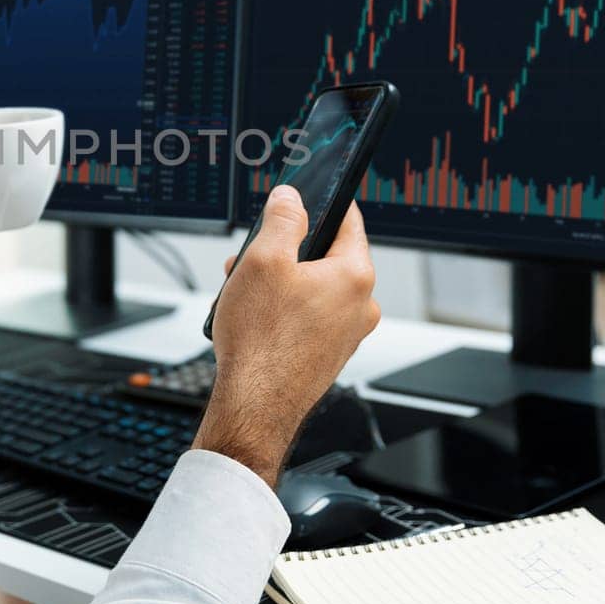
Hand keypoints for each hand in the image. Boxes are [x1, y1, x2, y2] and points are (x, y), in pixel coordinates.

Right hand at [192, 185, 379, 487]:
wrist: (256, 405)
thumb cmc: (262, 341)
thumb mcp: (263, 259)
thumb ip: (282, 218)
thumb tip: (291, 198)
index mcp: (354, 276)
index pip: (347, 220)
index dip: (320, 203)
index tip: (302, 198)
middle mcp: (360, 306)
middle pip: (324, 256)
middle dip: (285, 251)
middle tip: (252, 257)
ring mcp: (347, 333)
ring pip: (313, 288)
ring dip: (279, 282)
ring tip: (244, 292)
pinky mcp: (329, 354)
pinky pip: (308, 316)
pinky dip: (283, 310)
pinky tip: (253, 318)